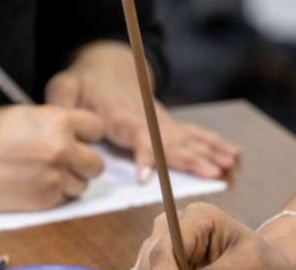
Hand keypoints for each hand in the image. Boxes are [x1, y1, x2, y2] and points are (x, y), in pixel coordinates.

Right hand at [0, 105, 104, 210]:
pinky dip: (52, 195)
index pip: (96, 128)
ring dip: (68, 182)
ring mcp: (55, 177)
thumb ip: (52, 125)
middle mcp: (62, 149)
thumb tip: (71, 135)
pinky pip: (63, 200)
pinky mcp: (45, 200)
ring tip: (42, 175)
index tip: (81, 139)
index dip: (88, 135)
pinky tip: (31, 185)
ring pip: (81, 185)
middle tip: (64, 163)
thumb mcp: (21, 116)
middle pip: (96, 164)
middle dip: (83, 164)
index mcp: (57, 121)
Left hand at [45, 41, 238, 180]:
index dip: (142, 155)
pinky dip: (216, 144)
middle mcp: (149, 120)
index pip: (137, 136)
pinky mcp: (171, 126)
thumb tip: (63, 119)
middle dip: (192, 158)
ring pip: (189, 139)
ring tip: (226, 167)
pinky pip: (196, 135)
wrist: (109, 66)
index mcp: (123, 115)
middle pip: (172, 142)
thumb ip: (61, 100)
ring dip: (210, 153)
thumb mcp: (66, 86)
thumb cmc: (86, 82)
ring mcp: (163, 123)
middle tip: (211, 173)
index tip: (144, 175)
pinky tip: (233, 155)